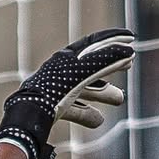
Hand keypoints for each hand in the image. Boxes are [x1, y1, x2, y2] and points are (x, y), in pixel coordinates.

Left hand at [0, 29, 134, 158]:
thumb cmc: (54, 91)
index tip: (131, 39)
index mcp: (66, 58)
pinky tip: (99, 120)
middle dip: (112, 66)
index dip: (113, 39)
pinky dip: (87, 113)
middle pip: (91, 66)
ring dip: (103, 93)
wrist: (28, 118)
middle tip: (130, 66)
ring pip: (84, 89)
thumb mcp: (83, 74)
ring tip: (119, 99)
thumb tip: (128, 52)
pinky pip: (73, 109)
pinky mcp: (52, 109)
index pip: (94, 43)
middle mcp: (60, 71)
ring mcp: (56, 90)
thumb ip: (105, 61)